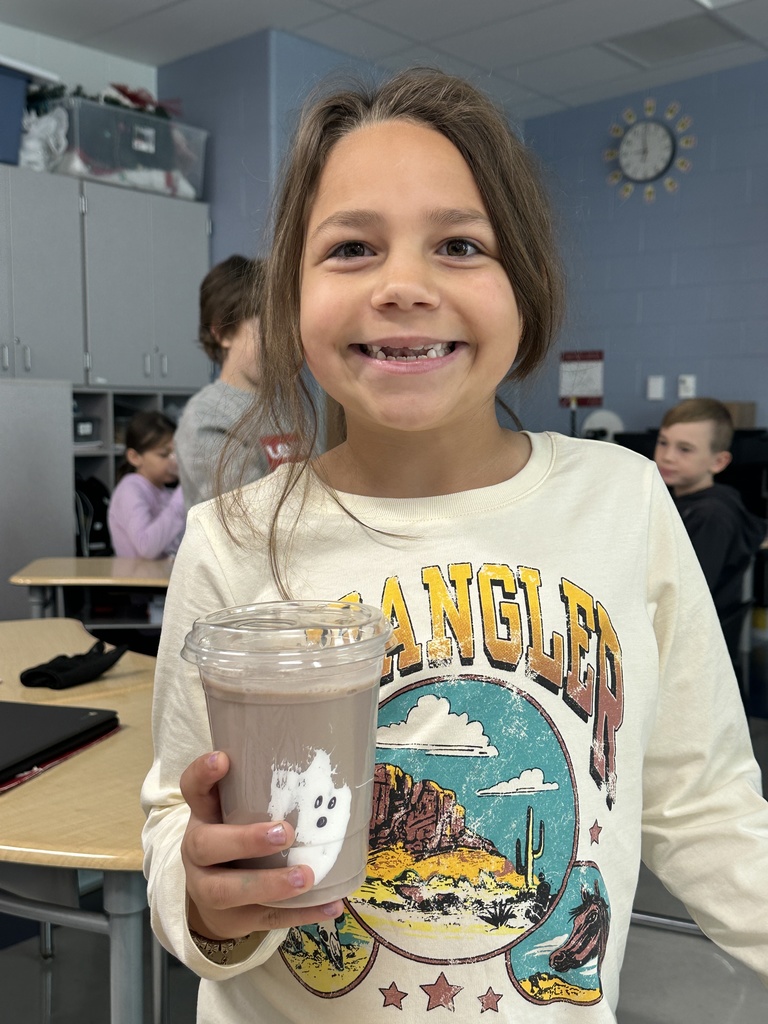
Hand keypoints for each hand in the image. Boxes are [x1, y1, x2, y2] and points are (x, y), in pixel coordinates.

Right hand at [180, 751, 343, 939]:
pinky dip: (301, 914)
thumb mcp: (237, 814)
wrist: (215, 903)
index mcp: (203, 817)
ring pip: (228, 891)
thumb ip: (262, 793)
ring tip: (306, 877)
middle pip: (205, 846)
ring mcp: (210, 889)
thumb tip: (324, 767)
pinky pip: (265, 919)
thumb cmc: (238, 842)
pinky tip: (330, 905)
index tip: (224, 758)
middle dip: (245, 840)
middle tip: (284, 832)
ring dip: (270, 884)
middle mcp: (199, 853)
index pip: (193, 790)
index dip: (203, 775)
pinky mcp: (234, 919)